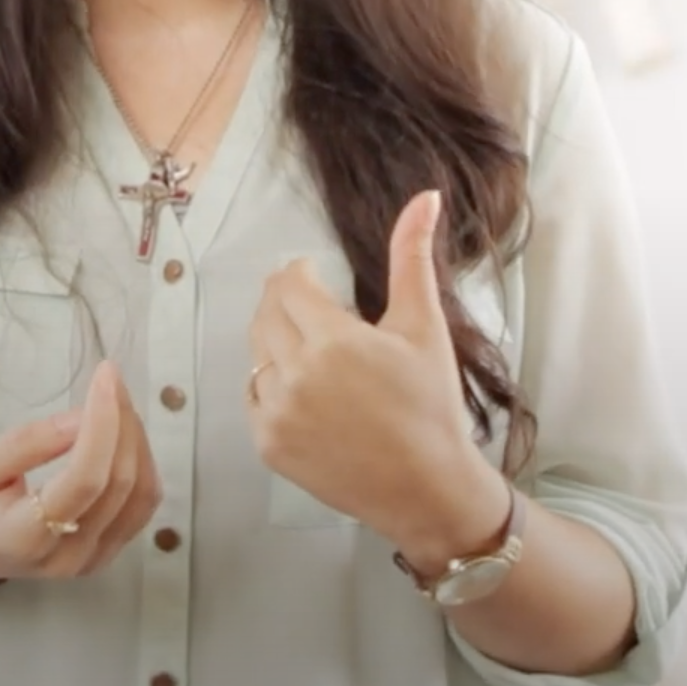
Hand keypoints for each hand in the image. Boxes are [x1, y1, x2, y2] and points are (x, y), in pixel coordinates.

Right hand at [0, 360, 163, 584]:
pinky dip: (141, 463)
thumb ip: (24, 445)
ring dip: (137, 440)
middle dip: (122, 422)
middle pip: (120, 484)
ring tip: (116, 400)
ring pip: (141, 495)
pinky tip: (122, 434)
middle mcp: (69, 556)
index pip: (85, 480)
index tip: (104, 375)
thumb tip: (82, 418)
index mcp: (27, 537)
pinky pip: (142, 506)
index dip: (103, 424)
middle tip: (110, 378)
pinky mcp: (106, 554)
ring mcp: (92, 560)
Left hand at [246, 190, 504, 556]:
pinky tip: (306, 390)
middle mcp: (296, 374)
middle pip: (265, 314)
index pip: (288, 284)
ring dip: (278, 343)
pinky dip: (271, 385)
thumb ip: (413, 257)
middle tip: (313, 310)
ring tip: (314, 353)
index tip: (316, 278)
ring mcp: (277, 413)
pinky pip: (254, 396)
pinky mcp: (269, 446)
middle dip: (284, 302)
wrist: (428, 488)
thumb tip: (425, 196)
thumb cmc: (432, 405)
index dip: (300, 275)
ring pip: (257, 354)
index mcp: (333, 340)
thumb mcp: (424, 327)